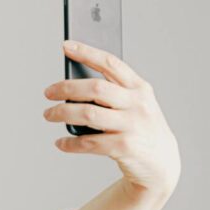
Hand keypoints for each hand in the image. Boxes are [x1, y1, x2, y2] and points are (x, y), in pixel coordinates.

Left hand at [43, 40, 180, 196]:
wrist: (161, 163)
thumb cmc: (140, 128)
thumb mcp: (134, 105)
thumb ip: (112, 93)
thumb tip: (71, 85)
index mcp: (140, 88)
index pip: (111, 63)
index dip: (88, 53)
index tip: (66, 46)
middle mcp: (138, 104)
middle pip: (95, 88)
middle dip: (66, 88)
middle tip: (48, 93)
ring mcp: (132, 125)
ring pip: (89, 114)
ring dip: (62, 113)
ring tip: (48, 114)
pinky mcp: (125, 147)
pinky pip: (89, 142)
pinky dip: (70, 143)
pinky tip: (60, 143)